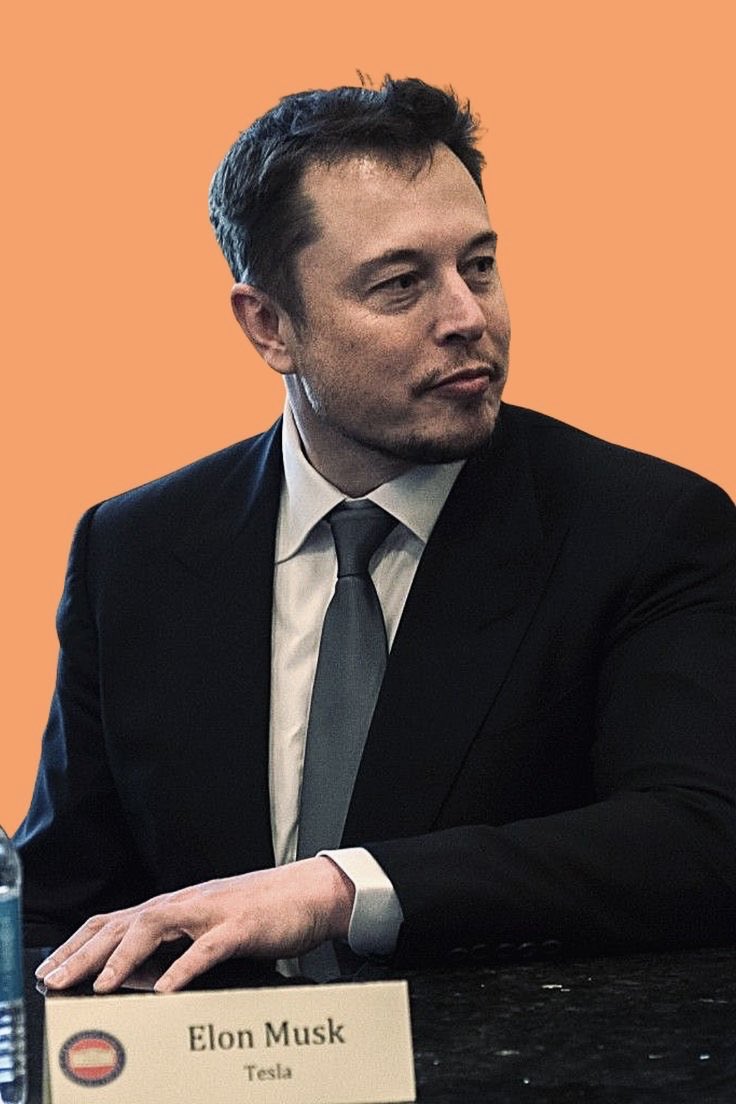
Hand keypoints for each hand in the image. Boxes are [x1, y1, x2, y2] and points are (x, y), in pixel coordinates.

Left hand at [35, 857, 354, 993]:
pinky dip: (182, 969)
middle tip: (55, 982)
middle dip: (84, 954)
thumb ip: (173, 948)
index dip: (79, 945)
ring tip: (99, 985)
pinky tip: (165, 991)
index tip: (51, 971)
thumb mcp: (208, 930)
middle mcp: (186, 903)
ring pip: (155, 926)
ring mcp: (211, 911)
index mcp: (176, 906)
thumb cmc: (261, 913)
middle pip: (123, 923)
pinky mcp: (240, 925)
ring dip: (123, 957)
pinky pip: (206, 948)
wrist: (310, 892)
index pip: (114, 921)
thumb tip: (135, 978)